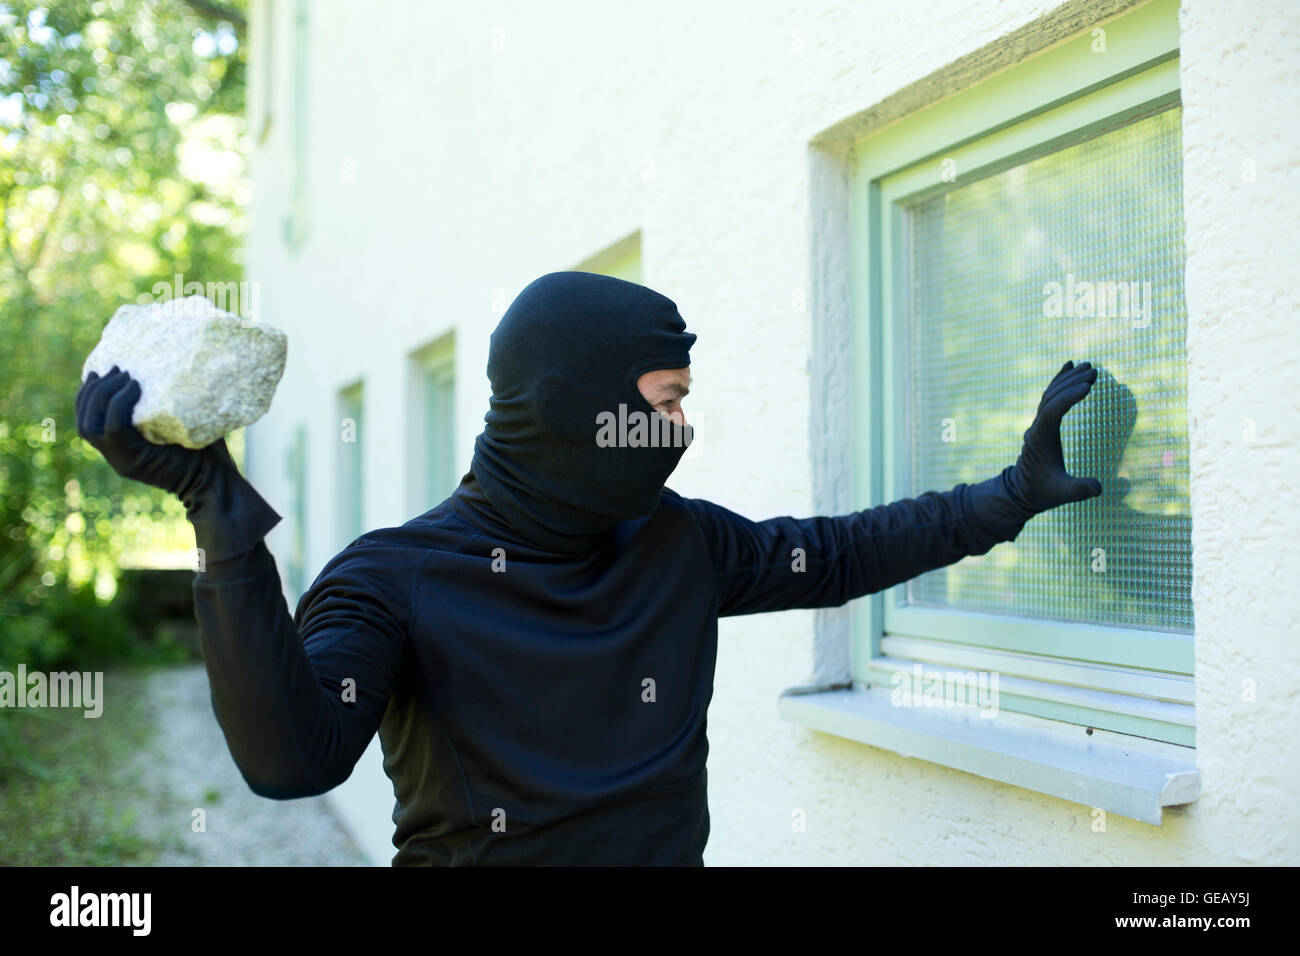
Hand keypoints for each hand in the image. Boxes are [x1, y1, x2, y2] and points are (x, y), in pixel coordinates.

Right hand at [75, 365, 236, 508]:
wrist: (216, 481)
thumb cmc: (207, 450)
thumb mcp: (178, 425)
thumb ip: (164, 407)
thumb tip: (169, 369)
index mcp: (122, 448)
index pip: (87, 419)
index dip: (88, 394)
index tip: (100, 370)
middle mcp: (116, 456)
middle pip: (84, 421)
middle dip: (93, 390)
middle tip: (114, 368)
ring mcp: (122, 460)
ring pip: (90, 425)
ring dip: (103, 395)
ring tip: (124, 374)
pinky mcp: (132, 462)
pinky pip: (114, 428)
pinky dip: (120, 404)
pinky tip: (135, 387)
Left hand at [1003, 360, 1103, 515]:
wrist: (1022, 492)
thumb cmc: (1043, 492)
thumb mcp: (1062, 494)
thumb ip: (1079, 490)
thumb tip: (1099, 487)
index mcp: (1040, 440)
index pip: (1052, 412)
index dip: (1068, 398)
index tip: (1087, 387)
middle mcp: (1037, 428)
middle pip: (1050, 397)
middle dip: (1071, 382)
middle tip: (1093, 370)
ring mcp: (1038, 424)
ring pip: (1050, 395)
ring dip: (1068, 379)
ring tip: (1089, 366)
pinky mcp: (1042, 424)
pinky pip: (1050, 397)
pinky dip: (1060, 382)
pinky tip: (1069, 367)